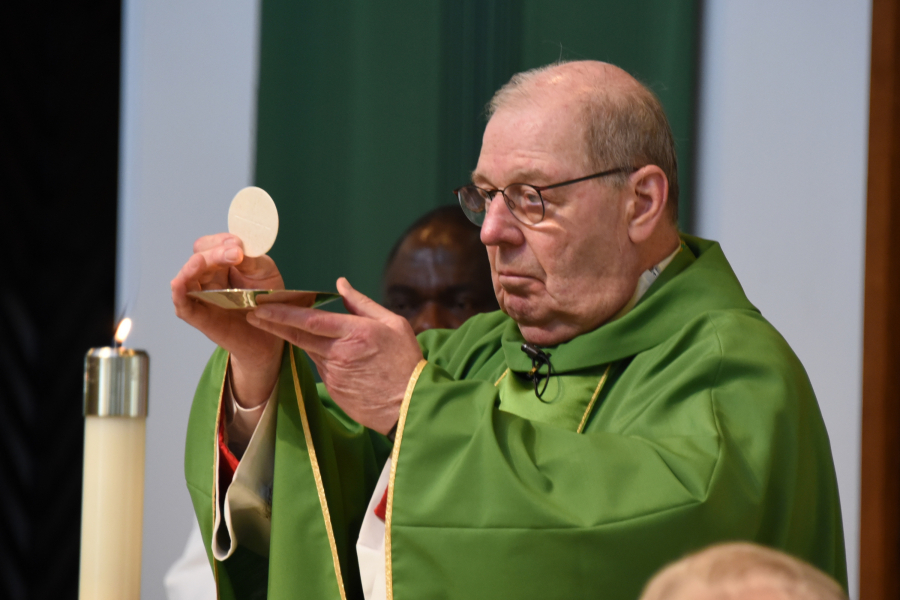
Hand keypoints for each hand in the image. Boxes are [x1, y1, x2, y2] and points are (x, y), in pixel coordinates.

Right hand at [171, 233, 284, 405]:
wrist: (270, 337)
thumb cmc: (266, 302)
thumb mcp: (266, 274)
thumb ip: (253, 260)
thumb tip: (237, 248)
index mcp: (222, 263)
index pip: (211, 244)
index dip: (221, 241)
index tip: (239, 245)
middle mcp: (208, 277)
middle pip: (199, 257)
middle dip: (215, 253)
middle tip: (235, 254)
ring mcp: (201, 297)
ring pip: (187, 277)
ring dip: (193, 267)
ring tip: (202, 261)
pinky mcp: (200, 317)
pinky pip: (183, 304)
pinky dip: (179, 293)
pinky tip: (180, 283)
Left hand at [247, 277, 422, 434]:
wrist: (409, 406)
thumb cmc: (406, 362)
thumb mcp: (393, 324)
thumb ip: (363, 304)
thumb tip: (341, 284)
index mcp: (356, 333)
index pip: (309, 320)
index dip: (282, 313)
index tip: (261, 306)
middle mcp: (340, 353)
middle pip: (298, 336)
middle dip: (272, 323)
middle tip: (252, 314)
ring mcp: (334, 374)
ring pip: (309, 350)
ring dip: (296, 339)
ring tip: (282, 326)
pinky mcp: (333, 389)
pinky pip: (320, 367)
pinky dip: (318, 356)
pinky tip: (326, 353)